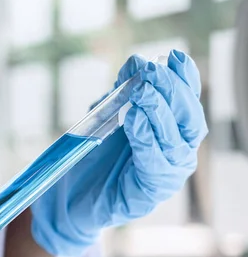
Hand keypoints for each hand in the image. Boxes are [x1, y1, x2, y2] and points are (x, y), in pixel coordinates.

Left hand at [30, 50, 207, 256]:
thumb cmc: (88, 160)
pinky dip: (147, 140)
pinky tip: (135, 121)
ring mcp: (165, 176)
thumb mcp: (103, 120)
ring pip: (177, 141)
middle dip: (172, 91)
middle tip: (151, 72)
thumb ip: (119, 98)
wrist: (67, 200)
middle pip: (189, 120)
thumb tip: (132, 67)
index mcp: (170, 134)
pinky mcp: (148, 195)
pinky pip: (155, 165)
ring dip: (160, 112)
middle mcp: (175, 154)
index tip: (172, 56)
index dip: (184, 78)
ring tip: (143, 93)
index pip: (187, 102)